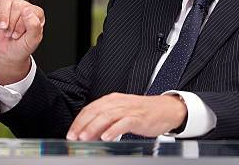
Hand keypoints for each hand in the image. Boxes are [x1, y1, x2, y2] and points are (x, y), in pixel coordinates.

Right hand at [0, 0, 44, 83]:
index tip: (21, 37)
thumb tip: (26, 9)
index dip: (24, 24)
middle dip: (13, 23)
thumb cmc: (22, 48)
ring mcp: (11, 7)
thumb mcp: (33, 41)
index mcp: (36, 13)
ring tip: (4, 28)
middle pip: (18, 5)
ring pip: (7, 1)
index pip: (30, 10)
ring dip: (4, 16)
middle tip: (11, 35)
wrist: (7, 55)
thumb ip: (34, 26)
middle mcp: (24, 7)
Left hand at [66, 93, 186, 140]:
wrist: (167, 109)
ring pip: (108, 116)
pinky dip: (114, 129)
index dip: (79, 121)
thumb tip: (88, 134)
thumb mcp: (122, 112)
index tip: (71, 133)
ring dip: (94, 127)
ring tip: (85, 138)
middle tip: (74, 137)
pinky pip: (124, 122)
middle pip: (97, 111)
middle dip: (83, 125)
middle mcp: (120, 102)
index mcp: (113, 100)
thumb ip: (106, 121)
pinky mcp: (139, 117)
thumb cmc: (144, 112)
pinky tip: (106, 137)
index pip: (91, 108)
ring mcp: (130, 109)